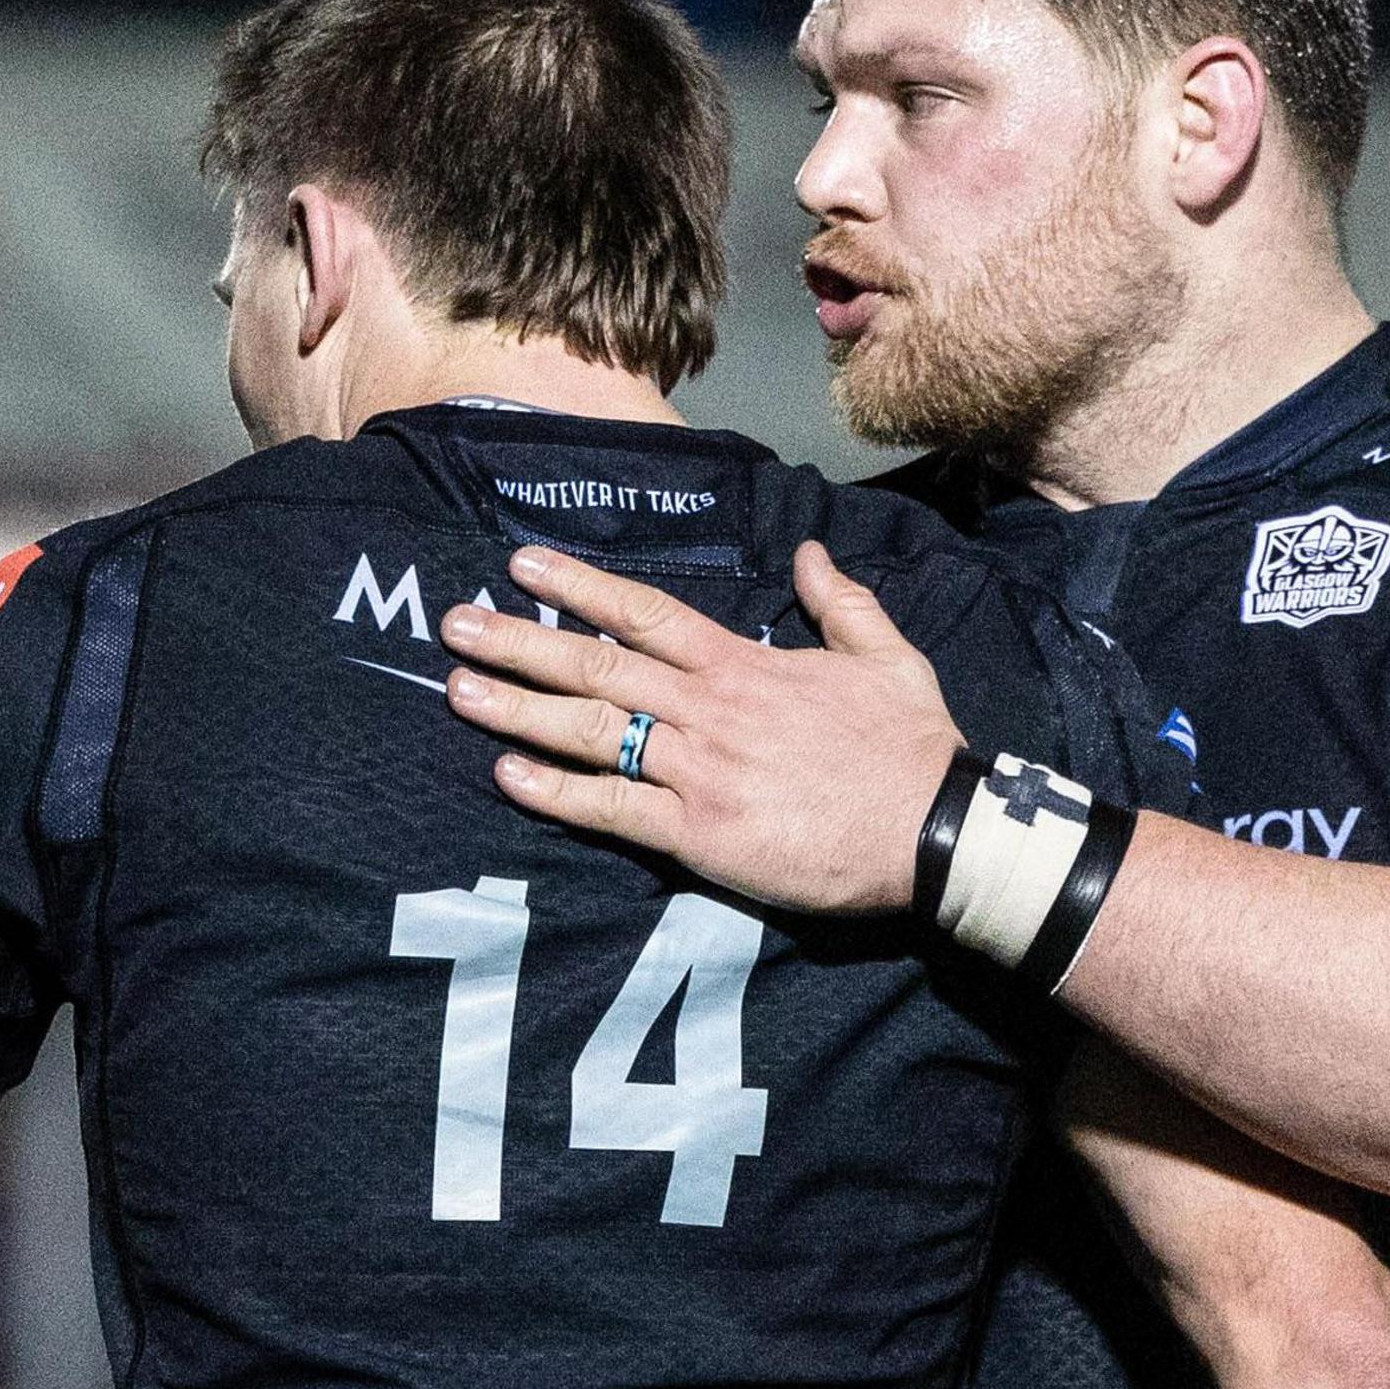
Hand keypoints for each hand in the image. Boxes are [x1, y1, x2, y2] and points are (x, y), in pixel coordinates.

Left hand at [440, 541, 963, 913]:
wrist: (935, 830)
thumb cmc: (913, 748)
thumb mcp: (887, 656)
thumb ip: (841, 603)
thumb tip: (810, 555)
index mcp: (745, 665)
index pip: (644, 613)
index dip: (578, 587)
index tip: (521, 566)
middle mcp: (708, 709)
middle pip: (595, 664)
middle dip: (519, 641)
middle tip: (454, 624)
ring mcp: (698, 770)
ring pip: (590, 730)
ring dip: (517, 708)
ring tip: (456, 689)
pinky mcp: (699, 834)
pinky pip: (610, 808)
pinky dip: (554, 792)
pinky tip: (506, 775)